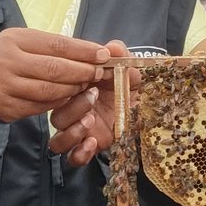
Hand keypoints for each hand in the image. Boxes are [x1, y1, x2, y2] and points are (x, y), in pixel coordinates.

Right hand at [0, 28, 108, 122]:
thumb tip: (93, 51)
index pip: (57, 44)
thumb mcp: (24, 43)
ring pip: (49, 90)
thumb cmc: (8, 60)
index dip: (83, 51)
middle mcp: (5, 61)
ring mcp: (3, 86)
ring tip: (86, 85)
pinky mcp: (6, 107)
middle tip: (99, 73)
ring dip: (73, 89)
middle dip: (82, 71)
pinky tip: (68, 98)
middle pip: (54, 68)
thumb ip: (53, 46)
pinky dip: (58, 102)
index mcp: (13, 39)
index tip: (103, 54)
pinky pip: (40, 106)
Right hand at [49, 41, 140, 166]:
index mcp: (78, 93)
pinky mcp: (90, 149)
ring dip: (71, 132)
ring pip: (58, 140)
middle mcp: (75, 113)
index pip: (60, 91)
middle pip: (56, 117)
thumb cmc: (133, 87)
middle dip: (71, 109)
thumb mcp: (130, 69)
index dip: (67, 86)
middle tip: (93, 98)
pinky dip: (79, 153)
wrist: (150, 110)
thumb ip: (121, 55)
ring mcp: (81, 133)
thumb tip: (111, 47)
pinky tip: (92, 142)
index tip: (88, 79)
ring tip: (90, 122)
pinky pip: (73, 158)